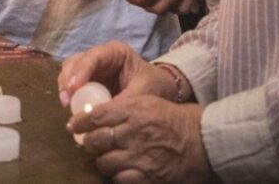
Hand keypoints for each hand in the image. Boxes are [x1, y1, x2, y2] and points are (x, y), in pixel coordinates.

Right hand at [58, 42, 175, 107]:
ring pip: (69, 73)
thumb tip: (100, 116)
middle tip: (67, 100)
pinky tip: (70, 109)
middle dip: (68, 80)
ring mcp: (92, 71)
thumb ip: (123, 102)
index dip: (81, 71)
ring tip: (67, 105)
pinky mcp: (88, 84)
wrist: (161, 95)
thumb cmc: (155, 88)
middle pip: (75, 62)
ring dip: (65, 88)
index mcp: (115, 52)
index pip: (93, 56)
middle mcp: (99, 58)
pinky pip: (72, 87)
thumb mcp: (143, 93)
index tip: (74, 89)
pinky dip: (69, 96)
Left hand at [69, 95, 210, 183]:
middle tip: (89, 144)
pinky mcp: (149, 177)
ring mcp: (141, 158)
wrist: (204, 141)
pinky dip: (117, 176)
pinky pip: (120, 180)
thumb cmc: (176, 119)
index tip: (74, 125)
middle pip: (97, 141)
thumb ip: (123, 108)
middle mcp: (134, 133)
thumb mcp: (149, 103)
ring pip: (105, 163)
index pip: (97, 116)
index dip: (81, 122)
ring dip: (102, 161)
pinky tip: (121, 171)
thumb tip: (96, 115)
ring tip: (106, 158)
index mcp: (134, 111)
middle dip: (89, 143)